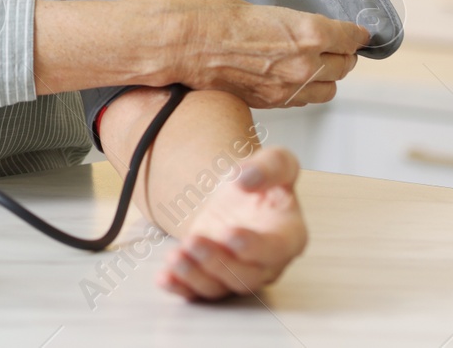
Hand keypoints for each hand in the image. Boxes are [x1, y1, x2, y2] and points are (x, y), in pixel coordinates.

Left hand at [156, 147, 306, 301]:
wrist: (235, 190)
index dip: (254, 246)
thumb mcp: (276, 160)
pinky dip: (181, 287)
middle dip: (218, 262)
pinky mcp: (212, 276)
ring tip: (175, 257)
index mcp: (288, 235)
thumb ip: (270, 166)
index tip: (230, 234)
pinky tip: (164, 278)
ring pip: (221, 287)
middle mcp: (266, 262)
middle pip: (246, 276)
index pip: (276, 249)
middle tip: (194, 242)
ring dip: (195, 276)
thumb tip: (247, 179)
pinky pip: (198, 291)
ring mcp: (238, 272)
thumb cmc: (260, 180)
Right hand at [159, 0, 367, 107]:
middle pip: (345, 64)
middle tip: (336, 45)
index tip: (357, 32)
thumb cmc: (209, 15)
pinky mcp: (270, 102)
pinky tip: (294, 77)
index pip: (351, 37)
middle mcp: (306, 63)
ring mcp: (288, 87)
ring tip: (316, 63)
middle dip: (343, 53)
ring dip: (328, 76)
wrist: (177, 42)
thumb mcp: (260, 7)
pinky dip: (306, 90)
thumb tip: (303, 31)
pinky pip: (304, 100)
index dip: (356, 33)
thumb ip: (291, 23)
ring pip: (330, 88)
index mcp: (309, 31)